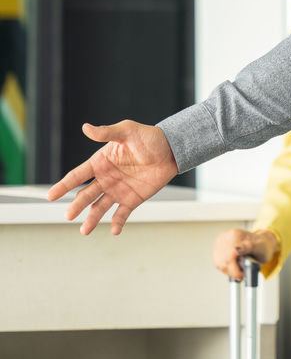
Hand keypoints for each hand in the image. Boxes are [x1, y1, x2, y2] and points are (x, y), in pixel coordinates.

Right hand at [45, 121, 178, 235]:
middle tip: (68, 215)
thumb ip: (107, 132)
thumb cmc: (150, 138)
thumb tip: (86, 127)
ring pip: (100, 207)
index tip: (51, 196)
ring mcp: (118, 190)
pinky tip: (114, 230)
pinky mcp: (133, 199)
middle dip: (77, 205)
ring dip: (92, 218)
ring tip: (85, 230)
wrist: (173, 149)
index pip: (77, 176)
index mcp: (101, 163)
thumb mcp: (128, 131)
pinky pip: (122, 213)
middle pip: (86, 195)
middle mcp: (106, 178)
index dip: (64, 185)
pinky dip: (117, 222)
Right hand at [213, 228, 279, 279]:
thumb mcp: (260, 247)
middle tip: (241, 274)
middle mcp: (225, 236)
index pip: (228, 257)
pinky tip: (233, 267)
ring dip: (229, 270)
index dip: (235, 269)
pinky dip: (226, 268)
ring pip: (219, 263)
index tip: (242, 275)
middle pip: (223, 261)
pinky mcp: (217, 247)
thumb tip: (237, 248)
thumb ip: (249, 247)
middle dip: (233, 271)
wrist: (260, 243)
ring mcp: (220, 241)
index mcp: (235, 234)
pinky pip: (218, 263)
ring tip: (238, 271)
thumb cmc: (262, 245)